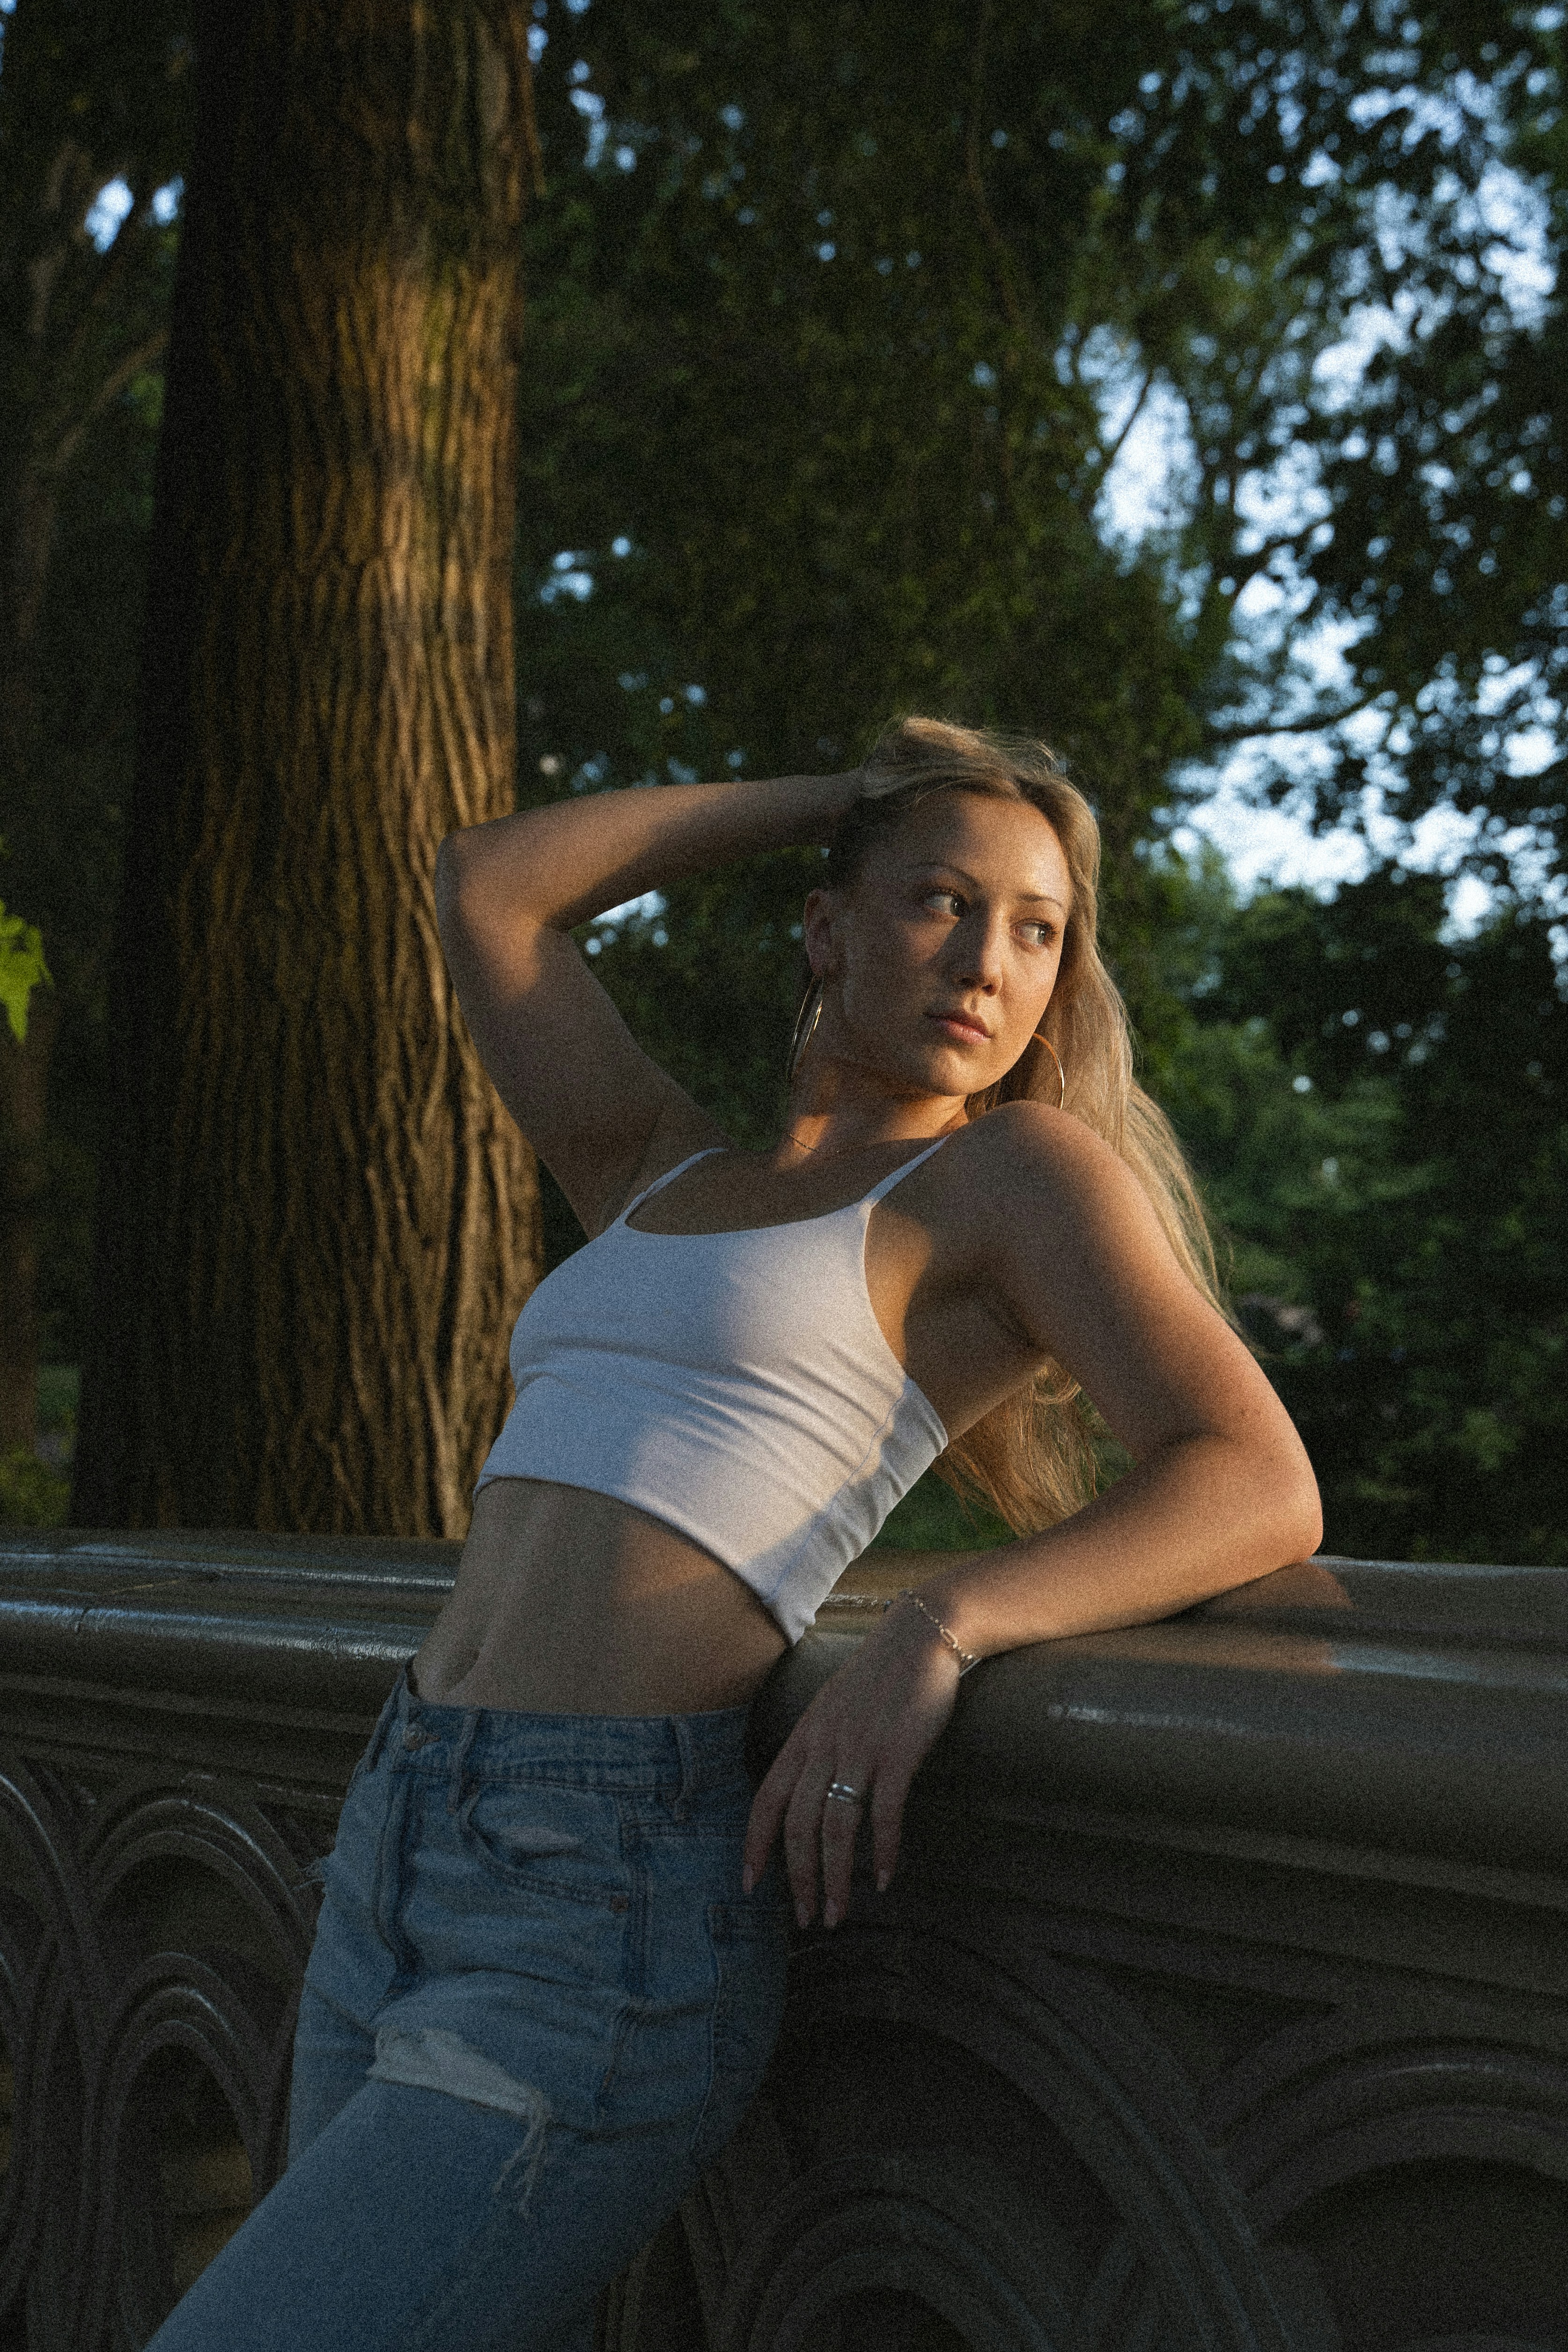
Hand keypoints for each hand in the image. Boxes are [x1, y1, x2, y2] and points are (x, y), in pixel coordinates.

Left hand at [741, 1599, 962, 1928]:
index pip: (767, 1799)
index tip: (749, 1885)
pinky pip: (884, 1811)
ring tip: (838, 1914)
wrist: (922, 1636)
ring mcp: (860, 1748)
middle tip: (806, 1918)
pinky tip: (883, 1878)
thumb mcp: (834, 1708)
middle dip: (798, 1878)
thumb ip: (820, 1747)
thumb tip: (811, 1795)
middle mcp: (825, 1745)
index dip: (755, 1845)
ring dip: (835, 1877)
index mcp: (805, 1736)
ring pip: (835, 1827)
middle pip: (799, 1824)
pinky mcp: (898, 1751)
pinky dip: (882, 1849)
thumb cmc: (880, 1677)